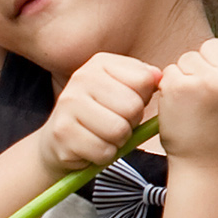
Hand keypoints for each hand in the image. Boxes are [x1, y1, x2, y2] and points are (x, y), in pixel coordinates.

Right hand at [33, 49, 166, 182]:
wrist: (58, 140)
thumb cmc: (99, 114)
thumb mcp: (122, 90)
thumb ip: (143, 81)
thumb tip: (159, 76)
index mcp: (100, 63)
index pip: (143, 80)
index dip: (143, 99)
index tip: (127, 103)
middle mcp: (81, 77)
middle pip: (132, 106)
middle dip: (131, 122)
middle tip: (116, 124)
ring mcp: (69, 103)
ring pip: (119, 130)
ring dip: (118, 141)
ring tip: (104, 136)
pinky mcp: (63, 132)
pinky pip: (103, 150)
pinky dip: (104, 155)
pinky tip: (92, 147)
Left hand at [154, 26, 217, 170]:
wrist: (209, 168)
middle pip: (213, 45)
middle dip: (211, 66)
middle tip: (216, 98)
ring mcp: (208, 82)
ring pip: (190, 57)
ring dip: (191, 76)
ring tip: (201, 105)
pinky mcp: (180, 88)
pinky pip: (172, 70)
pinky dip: (174, 86)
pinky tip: (184, 108)